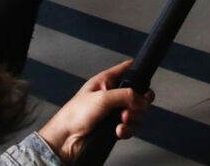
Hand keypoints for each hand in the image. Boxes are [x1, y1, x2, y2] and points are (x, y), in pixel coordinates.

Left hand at [37, 60, 153, 162]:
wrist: (66, 140)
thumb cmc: (75, 114)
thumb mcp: (103, 98)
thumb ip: (126, 95)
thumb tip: (142, 100)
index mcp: (107, 80)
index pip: (129, 69)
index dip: (139, 73)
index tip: (143, 83)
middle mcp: (112, 94)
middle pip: (138, 94)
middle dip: (138, 103)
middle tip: (129, 109)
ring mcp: (114, 112)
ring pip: (136, 112)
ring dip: (132, 119)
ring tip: (121, 121)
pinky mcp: (114, 127)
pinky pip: (130, 127)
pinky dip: (127, 130)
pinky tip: (118, 131)